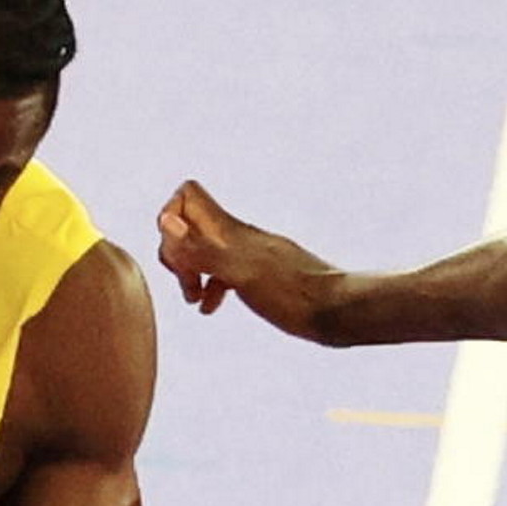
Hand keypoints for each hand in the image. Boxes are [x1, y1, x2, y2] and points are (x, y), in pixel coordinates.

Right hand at [152, 179, 348, 340]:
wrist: (340, 311)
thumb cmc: (293, 296)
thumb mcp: (240, 274)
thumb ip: (202, 249)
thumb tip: (166, 221)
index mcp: (231, 232)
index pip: (188, 195)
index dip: (170, 218)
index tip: (177, 252)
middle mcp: (238, 237)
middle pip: (189, 224)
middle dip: (176, 251)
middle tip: (187, 282)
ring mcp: (249, 254)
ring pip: (204, 249)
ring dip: (190, 271)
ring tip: (195, 298)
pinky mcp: (260, 273)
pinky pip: (223, 271)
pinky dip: (211, 285)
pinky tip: (212, 306)